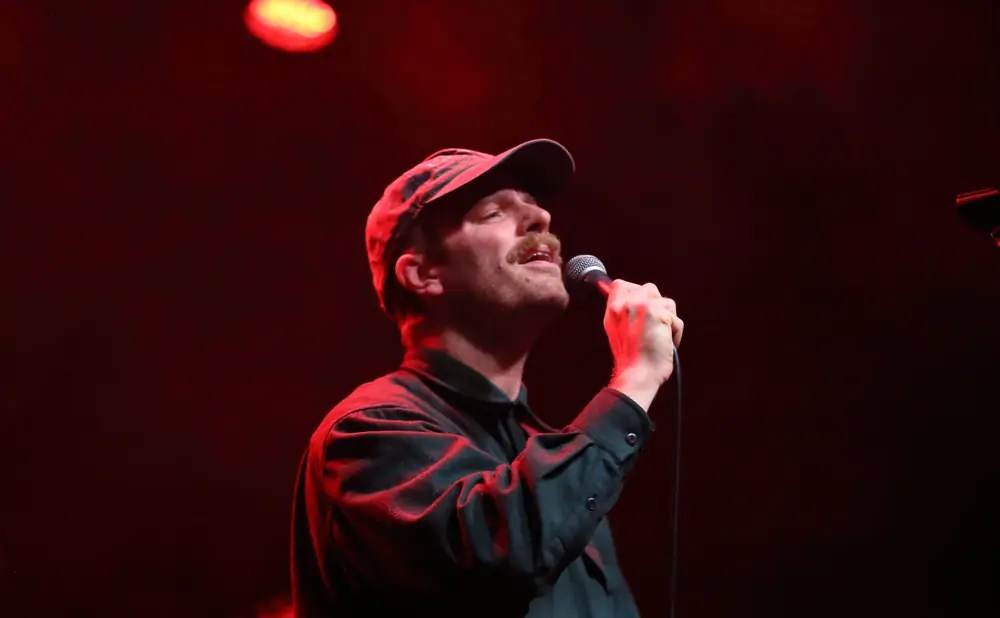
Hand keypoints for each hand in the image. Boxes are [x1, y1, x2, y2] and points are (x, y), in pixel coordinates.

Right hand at [604, 280, 682, 410]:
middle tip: (651, 327)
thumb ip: (620, 310)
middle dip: (656, 306)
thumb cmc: (629, 358)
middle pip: (649, 289)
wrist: (637, 374)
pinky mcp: (659, 315)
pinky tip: (665, 343)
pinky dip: (675, 332)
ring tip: (659, 336)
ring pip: (666, 302)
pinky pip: (676, 319)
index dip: (634, 292)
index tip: (640, 307)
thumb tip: (623, 293)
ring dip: (668, 320)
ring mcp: (642, 307)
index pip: (620, 284)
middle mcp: (626, 304)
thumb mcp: (615, 329)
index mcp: (613, 309)